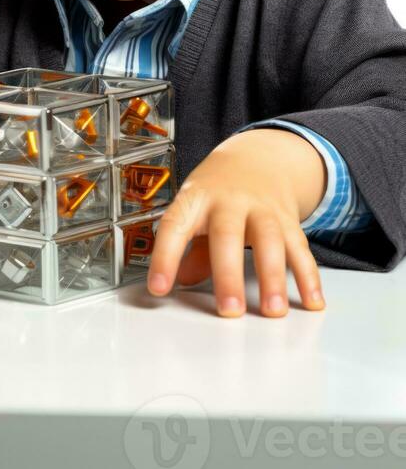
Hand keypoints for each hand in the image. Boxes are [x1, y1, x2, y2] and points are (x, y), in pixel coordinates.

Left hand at [146, 128, 327, 317]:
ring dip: (272, 278)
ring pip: (270, 240)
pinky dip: (308, 276)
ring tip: (272, 312)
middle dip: (228, 274)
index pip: (175, 226)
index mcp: (196, 199)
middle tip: (229, 311)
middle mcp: (229, 201)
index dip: (165, 257)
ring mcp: (262, 208)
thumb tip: (180, 282)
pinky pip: (300, 248)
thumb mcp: (193, 210)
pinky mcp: (288, 219)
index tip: (158, 289)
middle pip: (228, 234)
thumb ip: (188, 248)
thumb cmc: (216, 191)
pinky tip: (312, 302)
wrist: (257, 157)